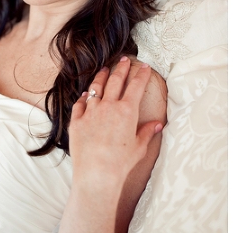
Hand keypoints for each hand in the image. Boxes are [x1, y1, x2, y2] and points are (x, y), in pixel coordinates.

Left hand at [68, 57, 163, 188]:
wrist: (96, 172)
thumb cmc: (121, 162)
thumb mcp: (139, 147)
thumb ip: (147, 132)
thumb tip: (157, 124)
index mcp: (126, 111)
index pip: (136, 86)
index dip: (141, 74)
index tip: (144, 66)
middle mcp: (108, 107)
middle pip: (115, 81)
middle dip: (121, 68)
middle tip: (124, 59)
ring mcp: (90, 112)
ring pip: (95, 88)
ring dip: (100, 77)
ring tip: (104, 70)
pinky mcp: (76, 120)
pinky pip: (79, 104)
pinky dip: (84, 97)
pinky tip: (86, 95)